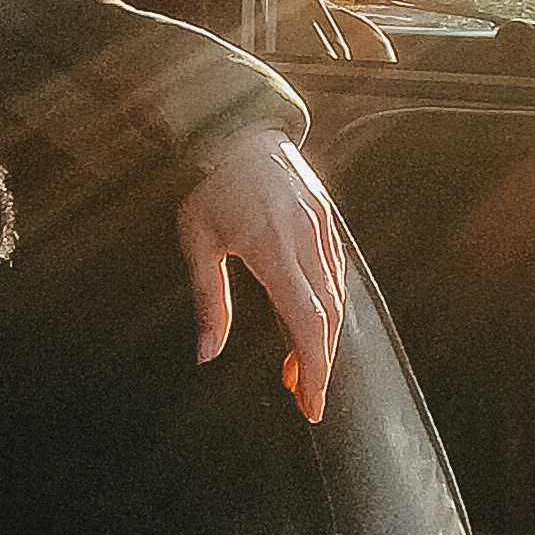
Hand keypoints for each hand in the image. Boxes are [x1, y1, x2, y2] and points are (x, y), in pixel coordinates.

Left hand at [175, 127, 347, 421]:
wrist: (242, 132)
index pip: (306, 319)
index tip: (312, 401)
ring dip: (324, 339)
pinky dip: (328, 308)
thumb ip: (209, 300)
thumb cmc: (212, 186)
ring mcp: (322, 229)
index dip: (314, 367)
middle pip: (328, 317)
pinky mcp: (328, 222)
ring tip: (302, 370)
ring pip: (337, 297)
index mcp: (273, 246)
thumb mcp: (197, 241)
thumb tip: (207, 353)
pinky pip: (337, 274)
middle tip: (309, 399)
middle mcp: (306, 239)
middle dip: (322, 364)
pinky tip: (312, 326)